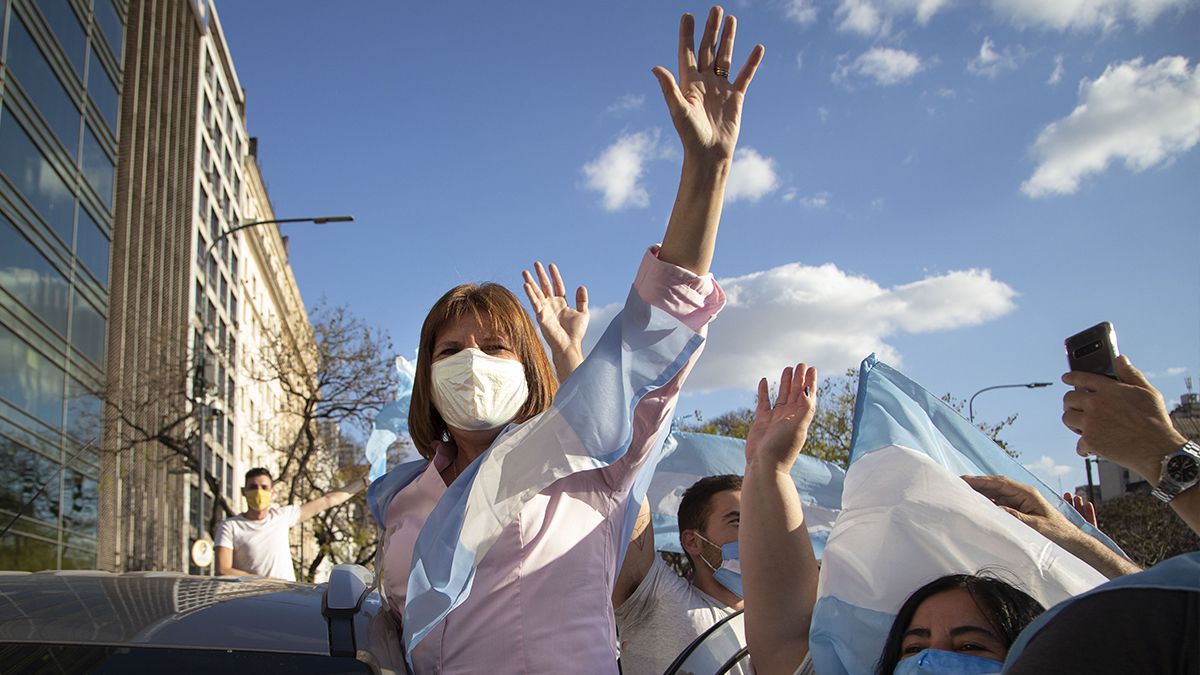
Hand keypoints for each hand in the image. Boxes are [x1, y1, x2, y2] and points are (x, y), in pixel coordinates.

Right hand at [522, 262, 587, 380]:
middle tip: (536, 263)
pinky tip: (526, 284)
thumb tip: (581, 286)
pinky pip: (534, 302)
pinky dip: (530, 293)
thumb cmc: (576, 332)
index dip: (554, 275)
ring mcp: (545, 309)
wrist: (569, 345)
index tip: (551, 265)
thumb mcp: (583, 313)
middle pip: (545, 286)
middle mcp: (552, 304)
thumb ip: (582, 300)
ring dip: (531, 282)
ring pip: (537, 292)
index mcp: (562, 303)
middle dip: (540, 275)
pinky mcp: (540, 315)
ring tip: (525, 271)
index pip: (558, 285)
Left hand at [652, 6, 764, 160]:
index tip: (688, 15)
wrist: (709, 155)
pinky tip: (757, 47)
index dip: (687, 34)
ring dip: (728, 39)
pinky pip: (745, 75)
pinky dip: (751, 62)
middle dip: (711, 29)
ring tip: (732, 19)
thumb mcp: (678, 110)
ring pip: (725, 58)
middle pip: (707, 49)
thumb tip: (655, 68)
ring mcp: (720, 88)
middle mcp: (704, 82)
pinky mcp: (735, 97)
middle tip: (716, 9)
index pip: (687, 52)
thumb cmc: (691, 136)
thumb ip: (669, 88)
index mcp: (688, 83)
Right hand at [745, 363, 817, 472]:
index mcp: (800, 417)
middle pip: (796, 392)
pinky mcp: (762, 421)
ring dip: (785, 382)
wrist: (765, 465)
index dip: (810, 382)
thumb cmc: (783, 448)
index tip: (812, 368)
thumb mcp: (798, 427)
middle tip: (800, 364)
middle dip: (798, 378)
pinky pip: (764, 402)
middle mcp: (789, 416)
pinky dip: (764, 391)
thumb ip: (804, 408)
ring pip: (781, 395)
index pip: (807, 395)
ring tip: (787, 369)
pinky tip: (764, 381)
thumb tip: (808, 390)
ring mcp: (776, 418)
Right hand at [965, 474, 1141, 578]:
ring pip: (994, 494)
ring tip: (960, 493)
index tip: (963, 479)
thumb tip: (995, 509)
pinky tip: (975, 505)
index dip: (980, 480)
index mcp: (1027, 493)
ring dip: (979, 493)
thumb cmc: (1057, 534)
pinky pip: (998, 503)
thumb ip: (1015, 517)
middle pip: (994, 485)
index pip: (999, 483)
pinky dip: (986, 503)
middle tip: (955, 484)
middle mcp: (1021, 494)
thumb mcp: (1036, 526)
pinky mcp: (1018, 510)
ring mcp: (1019, 501)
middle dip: (976, 484)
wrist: (1072, 543)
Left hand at [1062, 355, 1185, 481]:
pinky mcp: (1090, 440)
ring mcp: (1091, 422)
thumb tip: (1121, 358)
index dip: (1072, 377)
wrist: (1158, 448)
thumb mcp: (1148, 392)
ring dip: (1073, 422)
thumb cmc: (1156, 420)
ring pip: (1067, 418)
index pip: (1083, 378)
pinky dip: (1084, 447)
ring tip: (1081, 426)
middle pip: (1068, 398)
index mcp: (1110, 389)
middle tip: (1075, 407)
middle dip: (1070, 402)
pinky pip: (1078, 443)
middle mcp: (1096, 403)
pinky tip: (1089, 448)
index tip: (1066, 378)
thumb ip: (1131, 374)